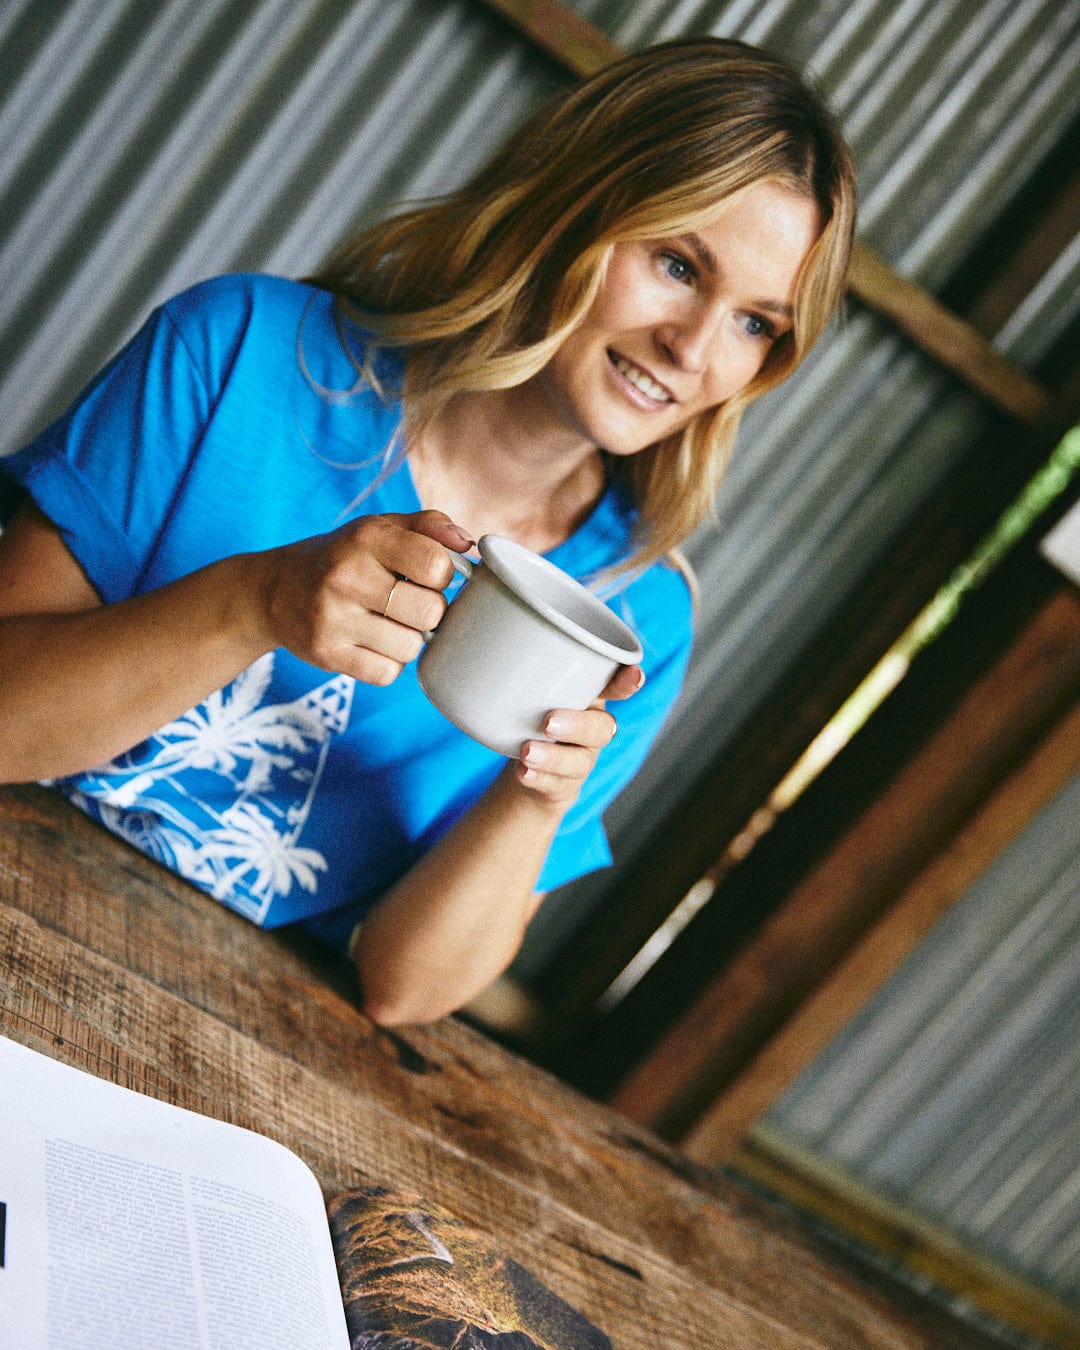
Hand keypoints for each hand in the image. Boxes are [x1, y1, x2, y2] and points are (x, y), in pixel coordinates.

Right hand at [250, 510, 473, 684]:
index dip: (443, 574)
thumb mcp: (379, 529)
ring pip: (411, 646)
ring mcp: (333, 618)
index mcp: (366, 538)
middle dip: (429, 611)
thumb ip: (428, 527)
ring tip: (388, 623)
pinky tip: (371, 643)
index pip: (436, 564)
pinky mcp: (326, 653)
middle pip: (430, 611)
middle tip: (409, 603)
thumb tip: (467, 543)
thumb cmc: (342, 557)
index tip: (428, 575)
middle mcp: (346, 576)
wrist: (274, 591)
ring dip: (409, 638)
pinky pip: (387, 672)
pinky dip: (388, 662)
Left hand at [514, 663, 644, 805]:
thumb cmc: (529, 710)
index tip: (633, 675)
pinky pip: (557, 784)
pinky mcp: (562, 785)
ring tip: (526, 751)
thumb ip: (513, 653)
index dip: (628, 680)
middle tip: (548, 720)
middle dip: (579, 723)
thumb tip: (471, 601)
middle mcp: (592, 727)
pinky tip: (523, 771)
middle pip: (602, 727)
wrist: (527, 767)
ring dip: (554, 755)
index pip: (618, 684)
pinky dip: (540, 778)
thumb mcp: (525, 681)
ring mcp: (580, 759)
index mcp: (589, 695)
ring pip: (580, 760)